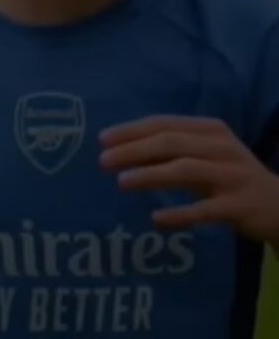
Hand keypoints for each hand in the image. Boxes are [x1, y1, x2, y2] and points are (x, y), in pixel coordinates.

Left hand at [100, 115, 278, 243]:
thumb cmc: (228, 175)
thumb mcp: (201, 157)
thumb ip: (167, 152)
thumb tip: (118, 152)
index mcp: (209, 130)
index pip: (164, 124)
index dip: (132, 131)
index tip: (102, 140)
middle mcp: (222, 148)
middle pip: (171, 143)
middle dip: (134, 150)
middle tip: (103, 161)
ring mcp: (233, 176)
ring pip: (186, 170)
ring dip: (151, 175)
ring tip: (121, 182)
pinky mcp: (240, 205)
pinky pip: (206, 210)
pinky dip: (180, 214)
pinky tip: (157, 219)